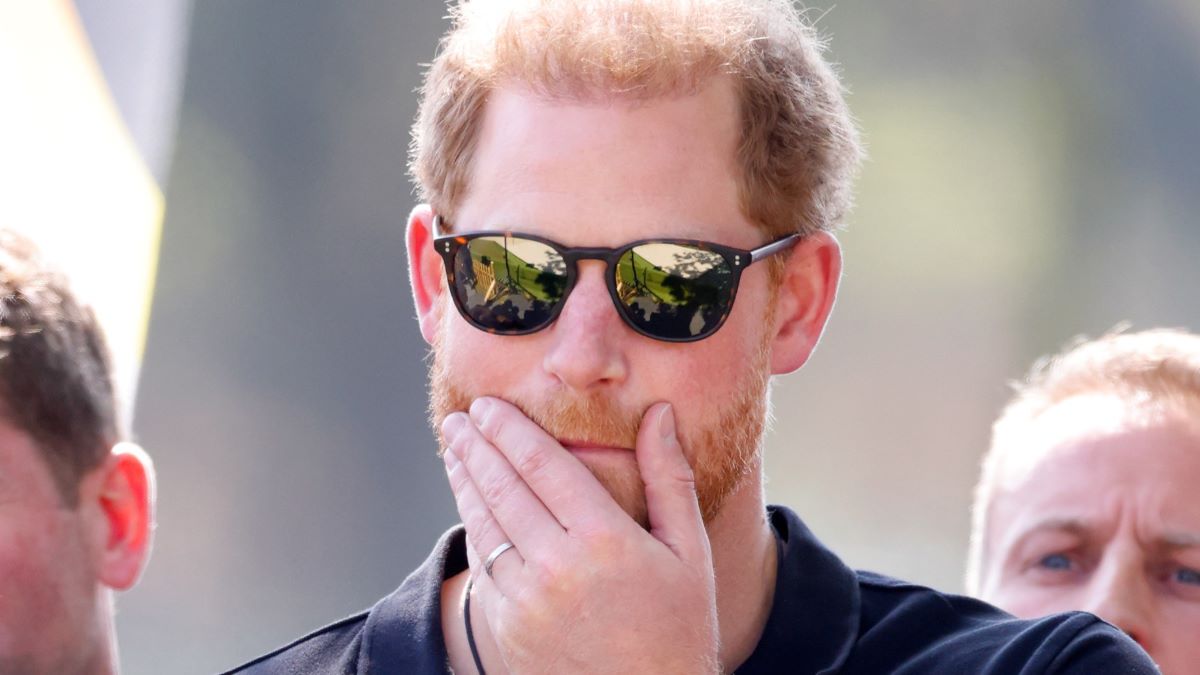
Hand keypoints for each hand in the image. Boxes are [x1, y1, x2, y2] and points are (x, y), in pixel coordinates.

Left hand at [441, 397, 719, 674]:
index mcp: (605, 539)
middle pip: (503, 487)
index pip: (541, 463)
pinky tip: (471, 508)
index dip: (509, 429)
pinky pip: (483, 566)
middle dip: (476, 446)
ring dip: (464, 482)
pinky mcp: (508, 628)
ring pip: (484, 524)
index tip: (489, 406)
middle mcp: (558, 566)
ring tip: (455, 452)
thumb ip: (670, 477)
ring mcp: (526, 601)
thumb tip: (660, 413)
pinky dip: (473, 529)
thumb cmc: (680, 629)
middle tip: (459, 418)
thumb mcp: (689, 552)